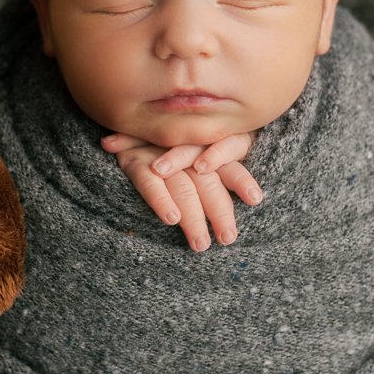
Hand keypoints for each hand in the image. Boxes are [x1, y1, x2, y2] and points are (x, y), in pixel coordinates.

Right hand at [99, 131, 262, 251]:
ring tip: (200, 243)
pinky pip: (148, 182)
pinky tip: (171, 219)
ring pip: (182, 185)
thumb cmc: (161, 154)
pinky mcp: (132, 160)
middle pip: (207, 180)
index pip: (227, 164)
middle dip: (219, 211)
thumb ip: (214, 177)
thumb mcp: (191, 160)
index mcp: (203, 147)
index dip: (241, 180)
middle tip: (226, 238)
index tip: (255, 199)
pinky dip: (160, 199)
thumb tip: (245, 206)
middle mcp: (184, 148)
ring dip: (192, 216)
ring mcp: (157, 153)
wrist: (118, 131)